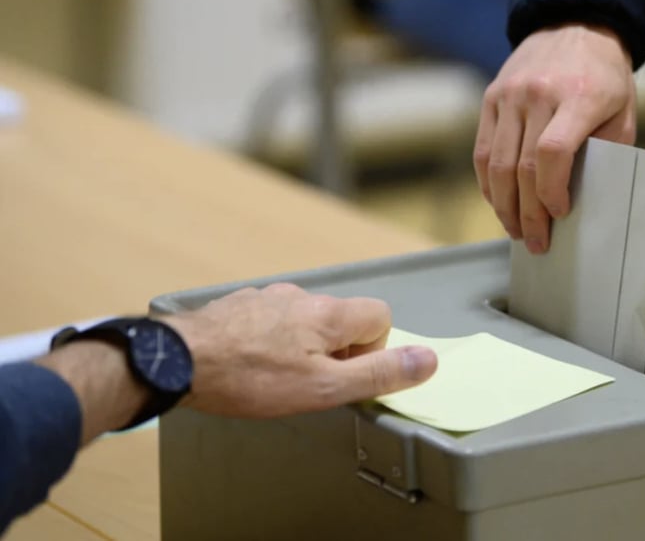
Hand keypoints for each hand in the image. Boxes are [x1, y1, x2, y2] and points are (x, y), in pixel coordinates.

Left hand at [166, 284, 437, 418]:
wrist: (178, 361)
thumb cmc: (250, 378)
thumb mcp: (324, 388)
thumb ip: (378, 374)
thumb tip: (426, 361)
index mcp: (328, 314)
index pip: (379, 317)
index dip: (371, 351)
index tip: (343, 375)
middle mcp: (301, 297)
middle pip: (341, 320)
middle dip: (334, 353)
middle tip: (306, 384)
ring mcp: (268, 298)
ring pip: (304, 321)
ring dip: (300, 347)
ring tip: (272, 378)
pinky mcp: (239, 306)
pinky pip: (271, 321)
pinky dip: (270, 342)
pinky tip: (249, 365)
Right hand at [474, 24, 635, 253]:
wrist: (575, 24)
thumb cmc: (605, 77)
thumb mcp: (623, 111)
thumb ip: (608, 151)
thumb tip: (586, 199)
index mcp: (578, 97)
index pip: (552, 153)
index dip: (551, 191)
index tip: (561, 213)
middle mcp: (538, 94)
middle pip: (521, 167)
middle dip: (528, 213)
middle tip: (536, 242)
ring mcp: (509, 95)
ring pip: (496, 164)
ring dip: (503, 205)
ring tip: (515, 230)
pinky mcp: (491, 98)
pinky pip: (482, 150)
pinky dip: (488, 183)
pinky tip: (499, 203)